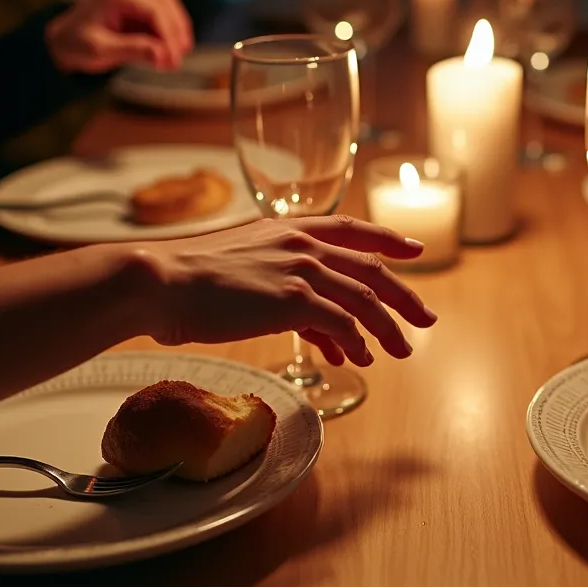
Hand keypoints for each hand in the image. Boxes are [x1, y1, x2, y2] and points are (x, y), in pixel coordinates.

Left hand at [45, 0, 192, 73]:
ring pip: (169, 6)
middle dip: (176, 33)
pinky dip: (168, 31)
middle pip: (166, 3)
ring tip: (173, 59)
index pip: (154, 9)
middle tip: (177, 61)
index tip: (174, 58)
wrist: (66, 39)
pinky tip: (167, 51)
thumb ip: (133, 50)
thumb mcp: (101, 51)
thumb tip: (162, 55)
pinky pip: (164, 11)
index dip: (169, 35)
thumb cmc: (77, 43)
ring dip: (176, 32)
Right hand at [130, 216, 437, 366]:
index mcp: (290, 228)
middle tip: (425, 319)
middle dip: (402, 295)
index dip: (387, 239)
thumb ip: (281, 285)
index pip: (353, 229)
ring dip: (388, 328)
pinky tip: (359, 358)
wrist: (163, 282)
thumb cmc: (190, 280)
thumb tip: (313, 324)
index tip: (413, 250)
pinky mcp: (294, 300)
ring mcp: (301, 270)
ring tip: (402, 351)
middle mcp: (302, 244)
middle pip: (371, 268)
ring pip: (364, 299)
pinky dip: (355, 343)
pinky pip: (342, 324)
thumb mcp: (244, 268)